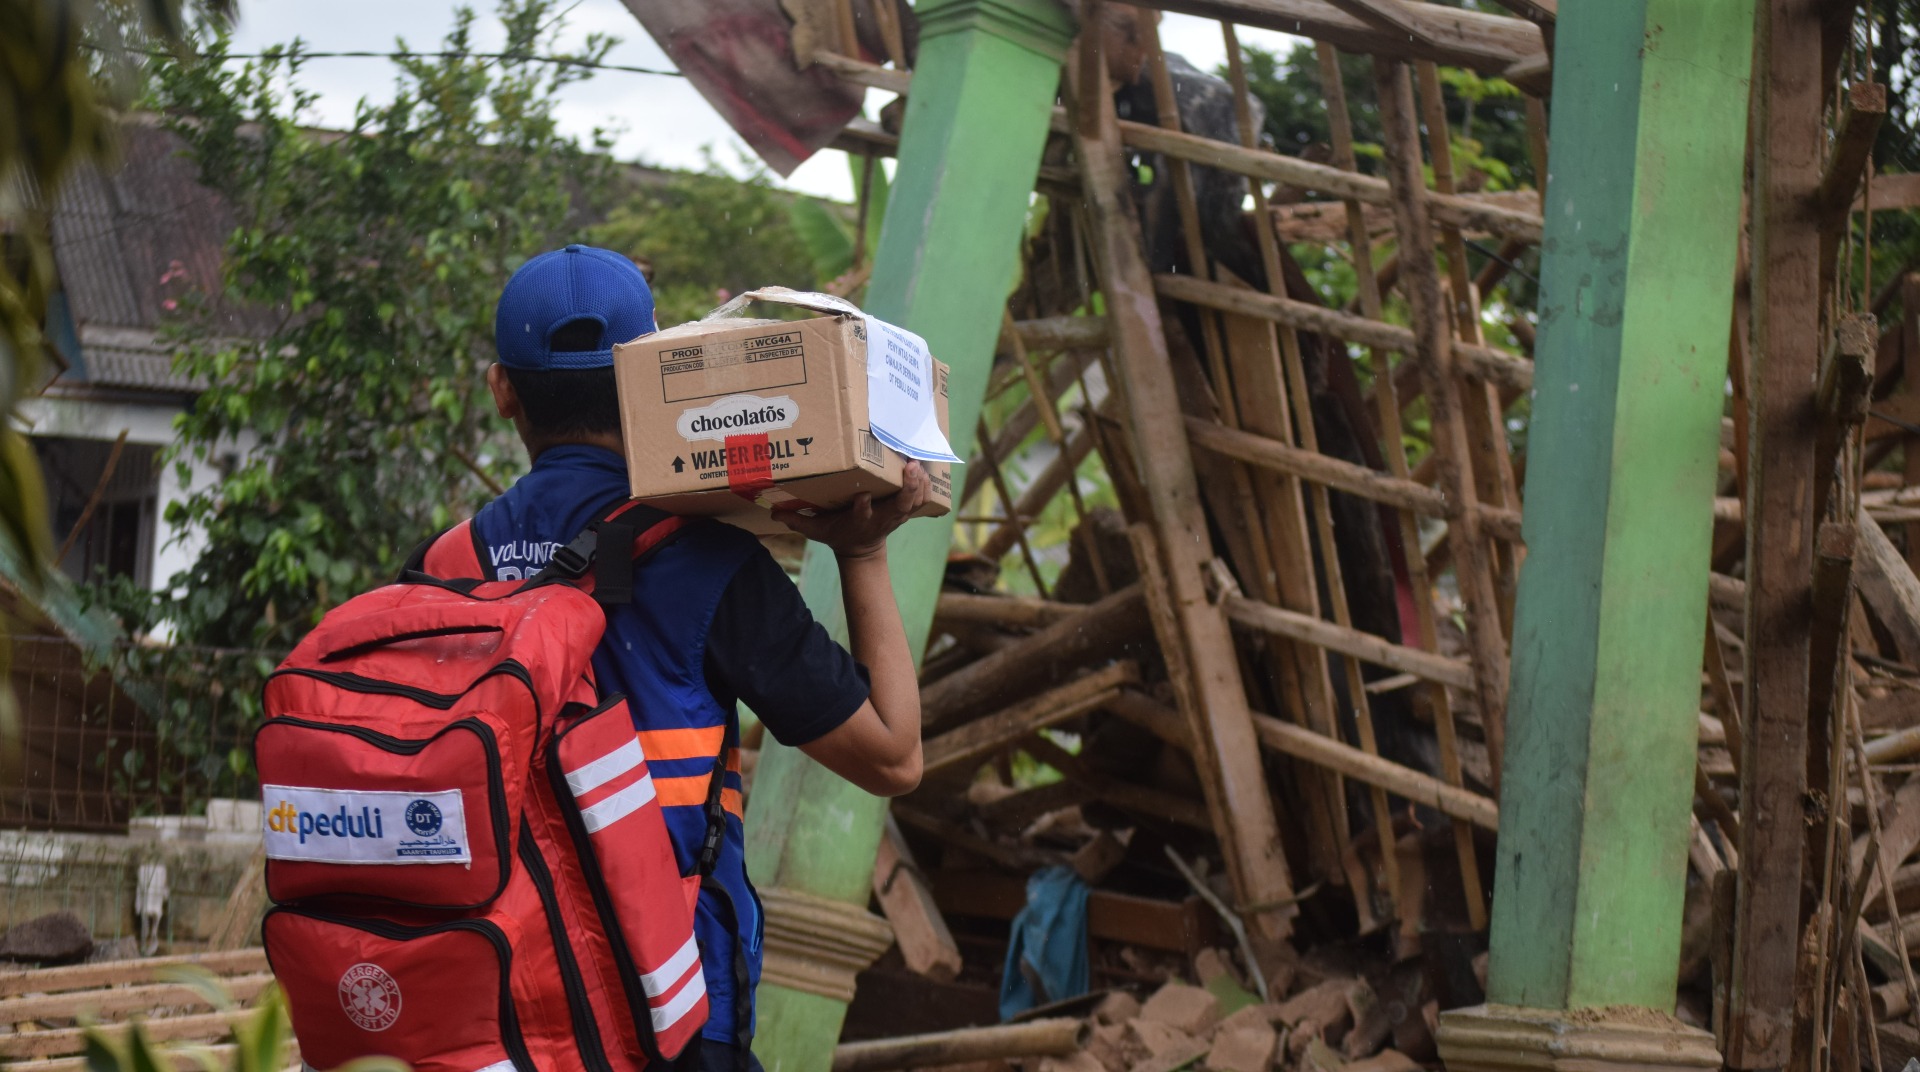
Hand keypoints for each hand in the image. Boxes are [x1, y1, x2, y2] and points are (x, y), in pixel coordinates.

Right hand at [778, 461, 931, 559]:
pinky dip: (926, 486)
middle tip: (909, 466)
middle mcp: (882, 518)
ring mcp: (897, 516)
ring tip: (919, 462)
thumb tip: (772, 512)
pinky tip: (925, 468)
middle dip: (907, 487)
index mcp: (859, 521)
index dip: (864, 506)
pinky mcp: (906, 511)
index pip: (863, 513)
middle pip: (900, 505)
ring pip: (915, 501)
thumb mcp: (816, 531)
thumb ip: (797, 521)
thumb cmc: (838, 534)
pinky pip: (922, 500)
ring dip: (920, 484)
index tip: (863, 495)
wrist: (862, 550)